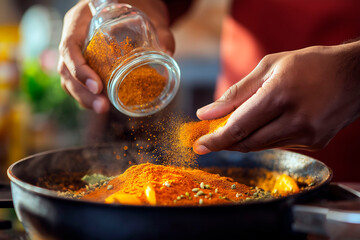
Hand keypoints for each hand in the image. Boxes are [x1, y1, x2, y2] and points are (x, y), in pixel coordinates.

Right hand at [58, 0, 173, 112]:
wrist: (133, 4)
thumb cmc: (136, 6)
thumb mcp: (148, 15)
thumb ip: (160, 32)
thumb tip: (168, 53)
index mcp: (79, 21)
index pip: (69, 47)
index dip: (79, 70)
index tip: (98, 86)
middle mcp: (73, 36)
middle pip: (66, 69)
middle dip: (82, 92)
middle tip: (102, 107)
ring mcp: (76, 51)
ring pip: (69, 79)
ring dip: (84, 98)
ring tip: (102, 109)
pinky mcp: (84, 63)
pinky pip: (78, 82)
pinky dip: (87, 96)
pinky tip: (101, 105)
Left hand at [194, 42, 359, 153]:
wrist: (354, 75)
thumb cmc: (309, 64)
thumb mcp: (269, 67)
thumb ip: (235, 93)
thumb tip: (206, 113)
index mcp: (279, 95)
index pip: (238, 127)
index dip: (215, 140)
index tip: (199, 146)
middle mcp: (295, 120)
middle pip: (247, 142)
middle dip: (225, 142)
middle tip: (210, 139)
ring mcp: (308, 135)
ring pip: (262, 146)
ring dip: (243, 140)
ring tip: (234, 128)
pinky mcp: (316, 143)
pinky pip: (279, 145)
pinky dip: (264, 138)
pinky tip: (264, 126)